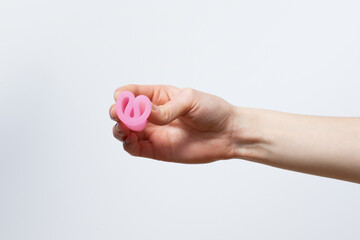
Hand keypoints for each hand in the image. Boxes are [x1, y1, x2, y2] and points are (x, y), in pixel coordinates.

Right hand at [109, 84, 236, 162]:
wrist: (228, 133)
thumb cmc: (212, 111)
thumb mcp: (190, 101)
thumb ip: (166, 108)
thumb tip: (144, 112)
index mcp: (159, 96)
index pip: (134, 93)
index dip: (124, 95)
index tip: (120, 97)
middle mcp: (153, 114)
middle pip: (126, 113)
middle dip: (118, 112)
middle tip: (118, 114)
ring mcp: (154, 132)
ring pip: (127, 131)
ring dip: (120, 129)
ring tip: (123, 127)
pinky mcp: (157, 150)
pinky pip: (136, 148)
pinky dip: (128, 144)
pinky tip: (129, 140)